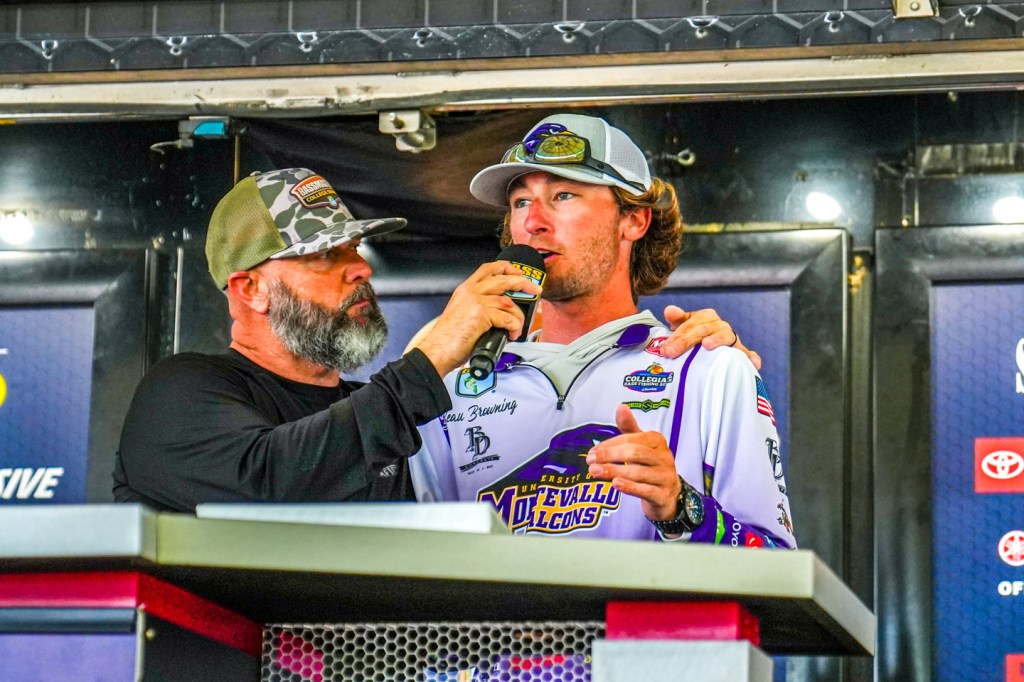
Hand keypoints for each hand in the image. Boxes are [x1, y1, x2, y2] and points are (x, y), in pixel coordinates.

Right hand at [414, 261, 542, 376]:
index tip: (519, 275)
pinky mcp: (481, 314)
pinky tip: (511, 334)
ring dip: (518, 316)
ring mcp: (476, 301)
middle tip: (535, 290)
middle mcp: (470, 291)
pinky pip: (507, 318)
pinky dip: (514, 327)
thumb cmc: (448, 338)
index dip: (507, 268)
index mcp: (465, 289)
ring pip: (508, 301)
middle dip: (523, 283)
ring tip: (517, 327)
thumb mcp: (462, 314)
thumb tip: (502, 312)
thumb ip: (479, 307)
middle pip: (503, 278)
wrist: (437, 350)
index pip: (488, 269)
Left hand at [585, 404, 681, 521]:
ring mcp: (666, 477)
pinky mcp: (664, 495)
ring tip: (595, 472)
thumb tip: (621, 406)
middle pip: (634, 453)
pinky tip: (615, 484)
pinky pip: (646, 490)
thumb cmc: (649, 466)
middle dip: (609, 456)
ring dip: (613, 471)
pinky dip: (630, 487)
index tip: (592, 452)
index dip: (609, 445)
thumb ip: (629, 428)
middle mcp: (665, 457)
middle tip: (590, 461)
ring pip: (638, 473)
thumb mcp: (640, 445)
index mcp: (657, 441)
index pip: (630, 439)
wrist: (667, 495)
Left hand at [660, 305, 760, 370]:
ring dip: (716, 340)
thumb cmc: (694, 334)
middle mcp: (719, 325)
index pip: (691, 323)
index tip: (666, 348)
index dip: (677, 335)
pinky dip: (751, 357)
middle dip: (686, 341)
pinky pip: (746, 354)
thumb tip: (669, 310)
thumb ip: (677, 318)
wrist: (710, 343)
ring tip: (706, 345)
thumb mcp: (683, 324)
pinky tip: (753, 363)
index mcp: (706, 316)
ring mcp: (730, 338)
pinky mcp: (739, 351)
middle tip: (671, 352)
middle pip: (702, 330)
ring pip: (724, 337)